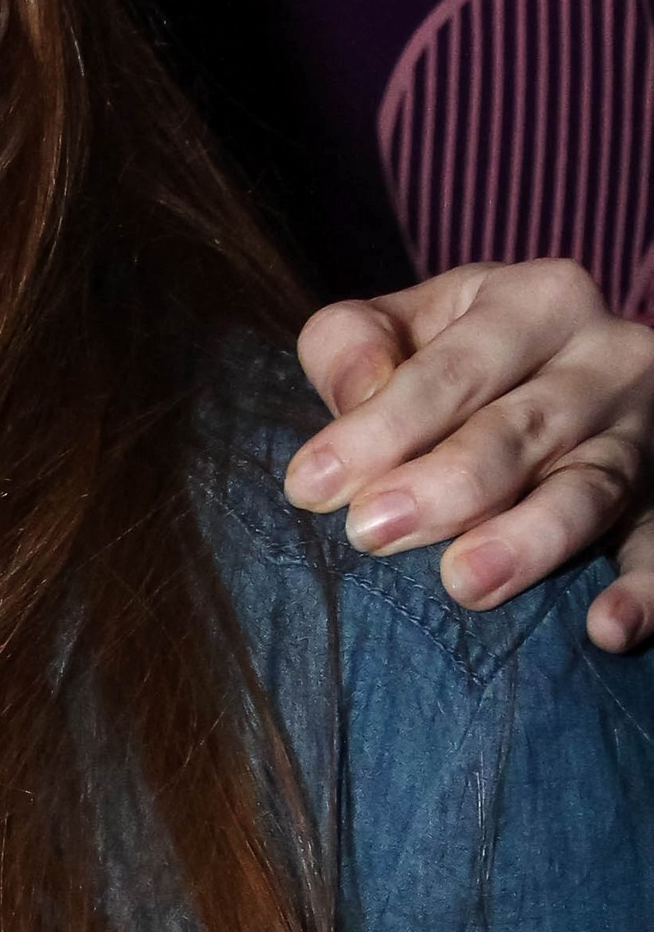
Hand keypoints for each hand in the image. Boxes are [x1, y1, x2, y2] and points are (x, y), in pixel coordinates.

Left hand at [287, 258, 653, 650]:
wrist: (566, 378)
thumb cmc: (457, 362)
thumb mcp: (405, 328)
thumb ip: (354, 346)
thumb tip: (354, 393)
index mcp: (534, 303)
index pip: (452, 369)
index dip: (380, 428)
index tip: (310, 486)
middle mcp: (603, 360)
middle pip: (520, 428)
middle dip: (445, 484)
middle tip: (372, 532)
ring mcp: (642, 437)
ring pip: (588, 490)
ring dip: (530, 539)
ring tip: (466, 582)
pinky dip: (643, 591)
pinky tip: (607, 628)